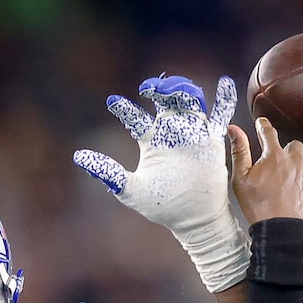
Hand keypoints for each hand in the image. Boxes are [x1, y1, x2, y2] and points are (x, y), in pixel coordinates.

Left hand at [73, 75, 250, 292]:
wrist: (193, 220)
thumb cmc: (163, 206)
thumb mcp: (131, 191)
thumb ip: (108, 173)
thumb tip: (78, 157)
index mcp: (149, 139)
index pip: (134, 117)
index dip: (123, 108)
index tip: (113, 102)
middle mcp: (170, 131)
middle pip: (164, 99)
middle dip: (158, 88)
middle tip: (150, 88)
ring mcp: (192, 133)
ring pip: (189, 101)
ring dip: (183, 90)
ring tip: (175, 91)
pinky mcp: (212, 140)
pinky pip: (221, 114)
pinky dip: (225, 98)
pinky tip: (225, 83)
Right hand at [227, 117, 302, 230]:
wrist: (281, 231)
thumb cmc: (258, 206)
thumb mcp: (240, 179)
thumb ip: (239, 152)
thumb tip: (233, 128)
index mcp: (275, 157)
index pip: (269, 133)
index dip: (264, 127)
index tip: (262, 123)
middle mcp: (296, 162)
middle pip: (296, 146)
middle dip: (290, 150)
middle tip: (283, 160)